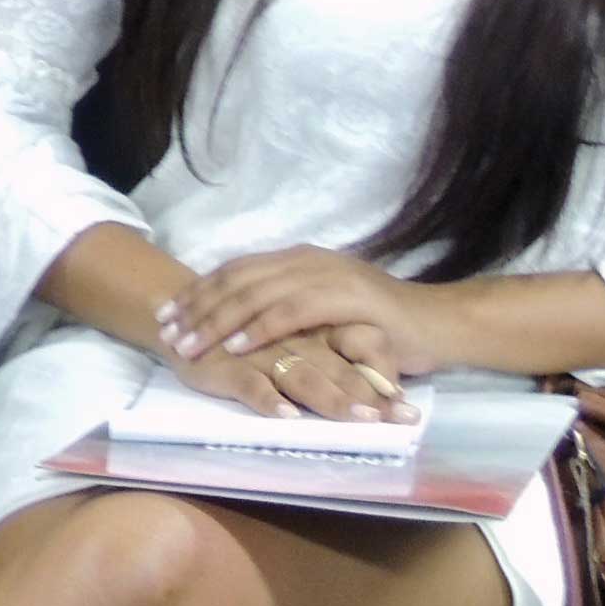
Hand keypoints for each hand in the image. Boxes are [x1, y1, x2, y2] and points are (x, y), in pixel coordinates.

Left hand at [162, 245, 458, 381]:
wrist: (440, 324)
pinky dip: (259, 329)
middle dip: (196, 306)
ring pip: (255, 294)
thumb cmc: (383, 324)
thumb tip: (242, 317)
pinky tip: (235, 346)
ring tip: (188, 342)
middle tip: (164, 329)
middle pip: (236, 279)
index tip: (166, 312)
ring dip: (216, 320)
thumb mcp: (327, 308)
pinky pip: (291, 312)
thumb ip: (290, 305)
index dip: (198, 291)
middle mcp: (306, 260)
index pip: (235, 271)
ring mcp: (326, 276)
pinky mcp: (345, 299)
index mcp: (297, 259)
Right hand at [167, 330, 415, 426]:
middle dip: (369, 393)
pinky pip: (249, 383)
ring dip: (331, 397)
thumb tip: (387, 391)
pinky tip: (286, 415)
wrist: (182, 308)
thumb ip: (336, 353)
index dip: (384, 374)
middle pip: (337, 364)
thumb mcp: (299, 335)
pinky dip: (267, 399)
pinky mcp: (226, 365)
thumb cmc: (251, 332)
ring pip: (300, 372)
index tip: (409, 408)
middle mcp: (292, 335)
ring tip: (359, 418)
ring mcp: (259, 349)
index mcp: (312, 323)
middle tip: (400, 420)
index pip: (357, 344)